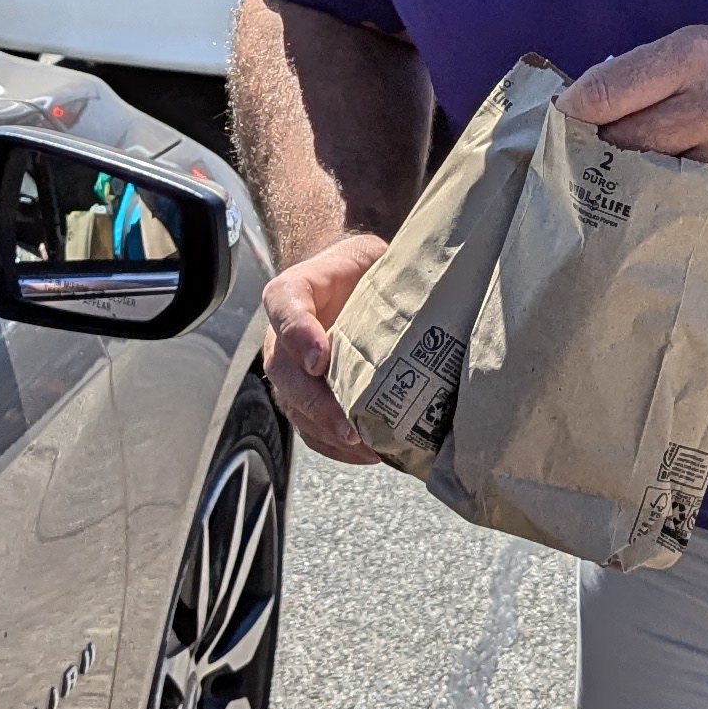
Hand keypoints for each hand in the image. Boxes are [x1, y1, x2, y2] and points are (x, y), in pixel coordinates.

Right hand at [261, 230, 391, 464]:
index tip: (320, 359)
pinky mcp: (307, 398)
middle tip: (348, 427)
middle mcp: (282, 336)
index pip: (286, 308)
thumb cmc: (365, 268)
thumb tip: (425, 291)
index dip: (299, 335)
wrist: (356, 284)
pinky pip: (310, 428)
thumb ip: (380, 265)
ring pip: (295, 407)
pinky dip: (335, 447)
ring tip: (364, 448)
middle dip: (316, 403)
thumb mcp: (370, 254)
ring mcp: (291, 371)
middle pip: (285, 372)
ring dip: (326, 432)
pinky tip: (368, 454)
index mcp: (292, 292)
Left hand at [560, 23, 707, 219]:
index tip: (560, 132)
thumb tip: (580, 110)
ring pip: (656, 188)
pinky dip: (688, 210)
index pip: (604, 93)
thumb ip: (651, 73)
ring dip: (642, 190)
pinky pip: (699, 212)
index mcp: (695, 56)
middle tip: (593, 167)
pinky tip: (695, 199)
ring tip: (638, 189)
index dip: (571, 118)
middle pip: (624, 146)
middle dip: (604, 157)